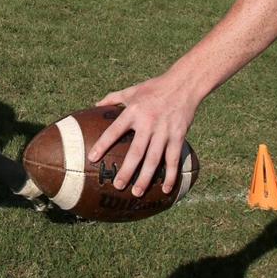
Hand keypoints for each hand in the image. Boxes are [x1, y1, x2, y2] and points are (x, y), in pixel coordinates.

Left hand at [87, 73, 199, 195]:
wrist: (183, 84)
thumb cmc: (154, 88)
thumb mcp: (132, 90)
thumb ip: (113, 98)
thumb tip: (94, 106)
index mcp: (133, 111)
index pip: (114, 130)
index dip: (103, 144)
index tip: (92, 158)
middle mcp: (148, 122)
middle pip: (136, 151)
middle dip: (127, 170)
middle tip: (117, 186)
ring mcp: (164, 131)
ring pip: (154, 159)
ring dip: (146, 177)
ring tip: (137, 193)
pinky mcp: (178, 136)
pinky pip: (173, 159)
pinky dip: (170, 175)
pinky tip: (165, 189)